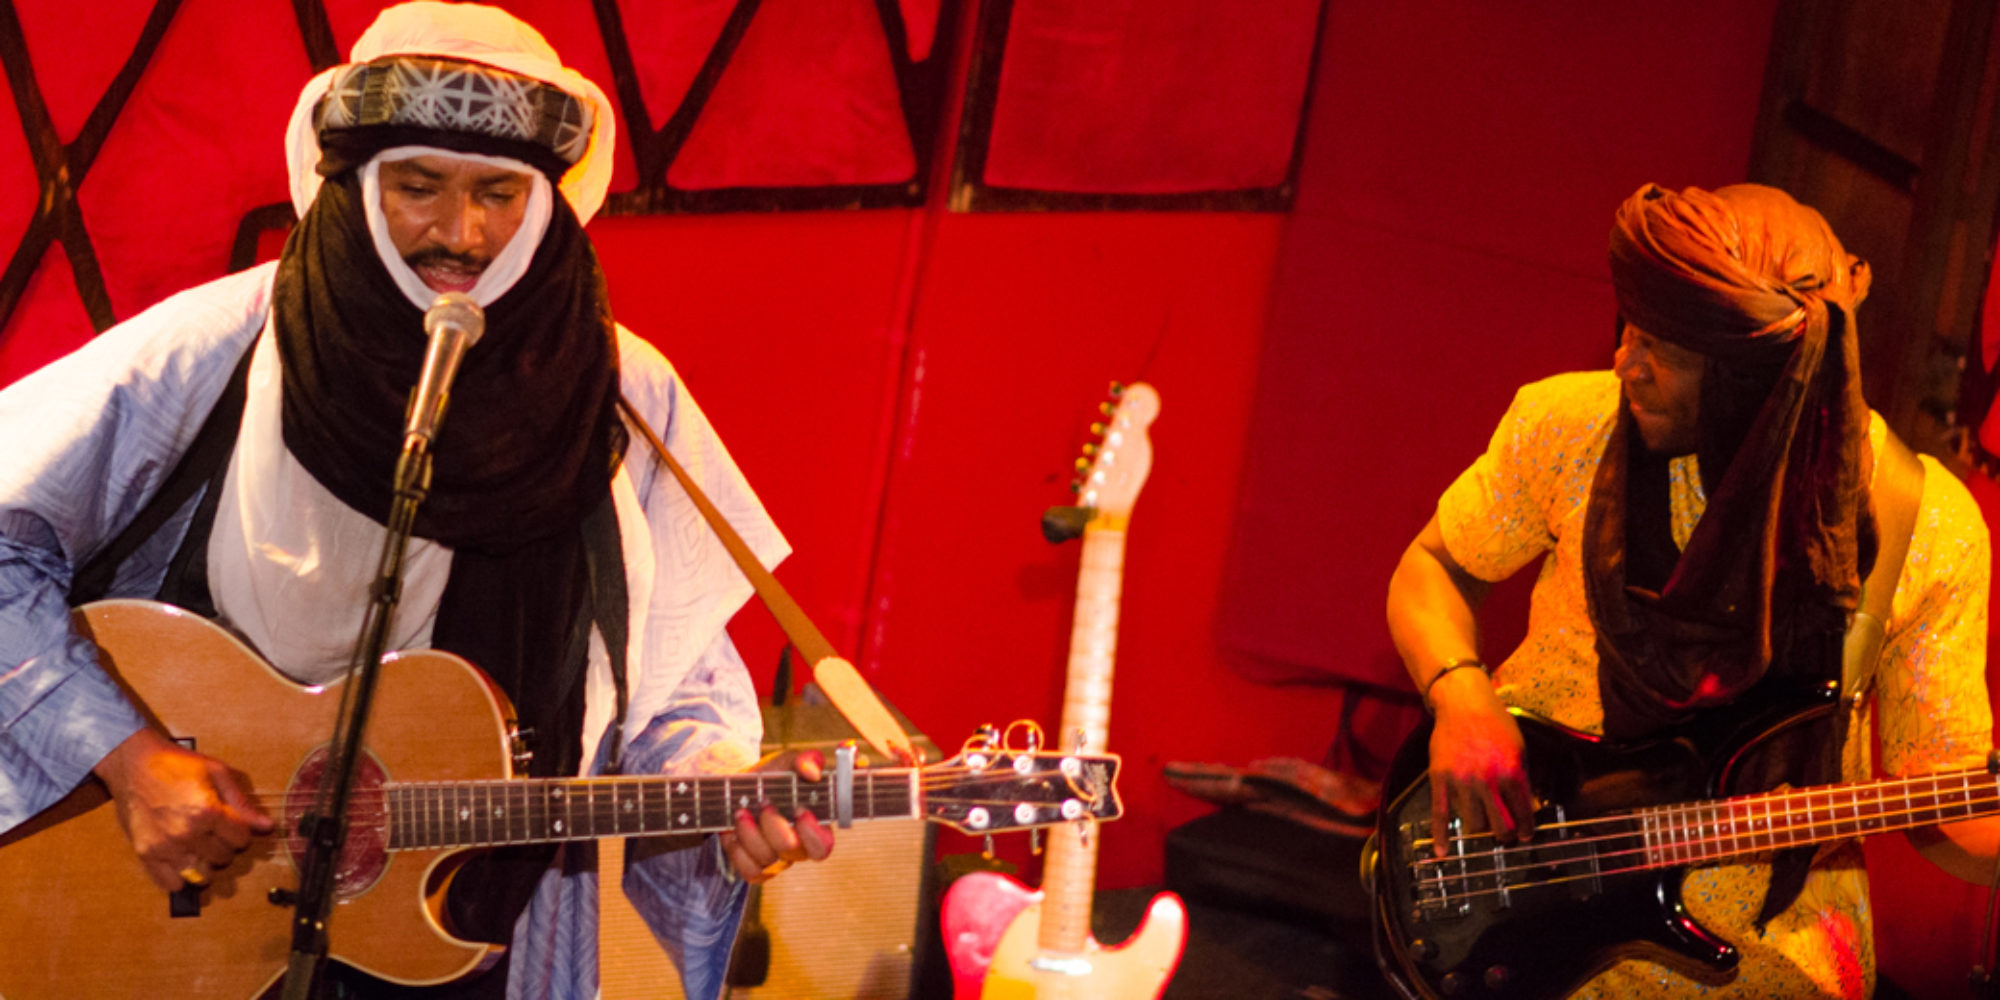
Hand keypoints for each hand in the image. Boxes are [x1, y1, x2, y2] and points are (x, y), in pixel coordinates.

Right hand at [92, 728, 273, 891]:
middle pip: (223, 858)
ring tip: (202, 847)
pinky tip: (183, 859)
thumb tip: (266, 826)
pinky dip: (182, 877)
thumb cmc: (177, 764)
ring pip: (201, 875)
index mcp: (207, 811)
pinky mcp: (145, 854)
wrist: (134, 763)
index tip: (233, 824)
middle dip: (225, 846)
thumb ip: (242, 804)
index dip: (241, 832)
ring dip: (207, 864)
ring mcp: (164, 847)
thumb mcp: (217, 773)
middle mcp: (185, 833)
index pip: (241, 840)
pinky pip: (171, 883)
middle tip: (216, 832)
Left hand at [718, 749, 834, 883]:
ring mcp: (776, 860)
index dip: (813, 833)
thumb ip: (806, 760)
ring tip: (741, 811)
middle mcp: (798, 848)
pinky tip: (733, 831)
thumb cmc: (771, 777)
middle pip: (793, 852)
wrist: (737, 790)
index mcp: (814, 826)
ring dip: (750, 834)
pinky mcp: (754, 867)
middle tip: (765, 803)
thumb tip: (812, 772)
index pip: (823, 845)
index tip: (800, 811)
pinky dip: (738, 851)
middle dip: (775, 826)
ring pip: (767, 859)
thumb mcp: (789, 762)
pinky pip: (749, 870)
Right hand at [1425, 667, 1534, 856]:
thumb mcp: (1518, 747)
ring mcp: (1461, 781)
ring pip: (1474, 824)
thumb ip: (1521, 777)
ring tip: (1483, 825)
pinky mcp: (1440, 779)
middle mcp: (1487, 779)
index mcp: (1510, 771)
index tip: (1525, 835)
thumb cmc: (1495, 722)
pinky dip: (1441, 836)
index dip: (1526, 829)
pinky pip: (1440, 814)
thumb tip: (1525, 806)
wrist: (1463, 702)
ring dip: (1481, 829)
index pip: (1522, 813)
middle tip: (1506, 834)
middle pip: (1500, 827)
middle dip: (1505, 835)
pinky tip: (1442, 852)